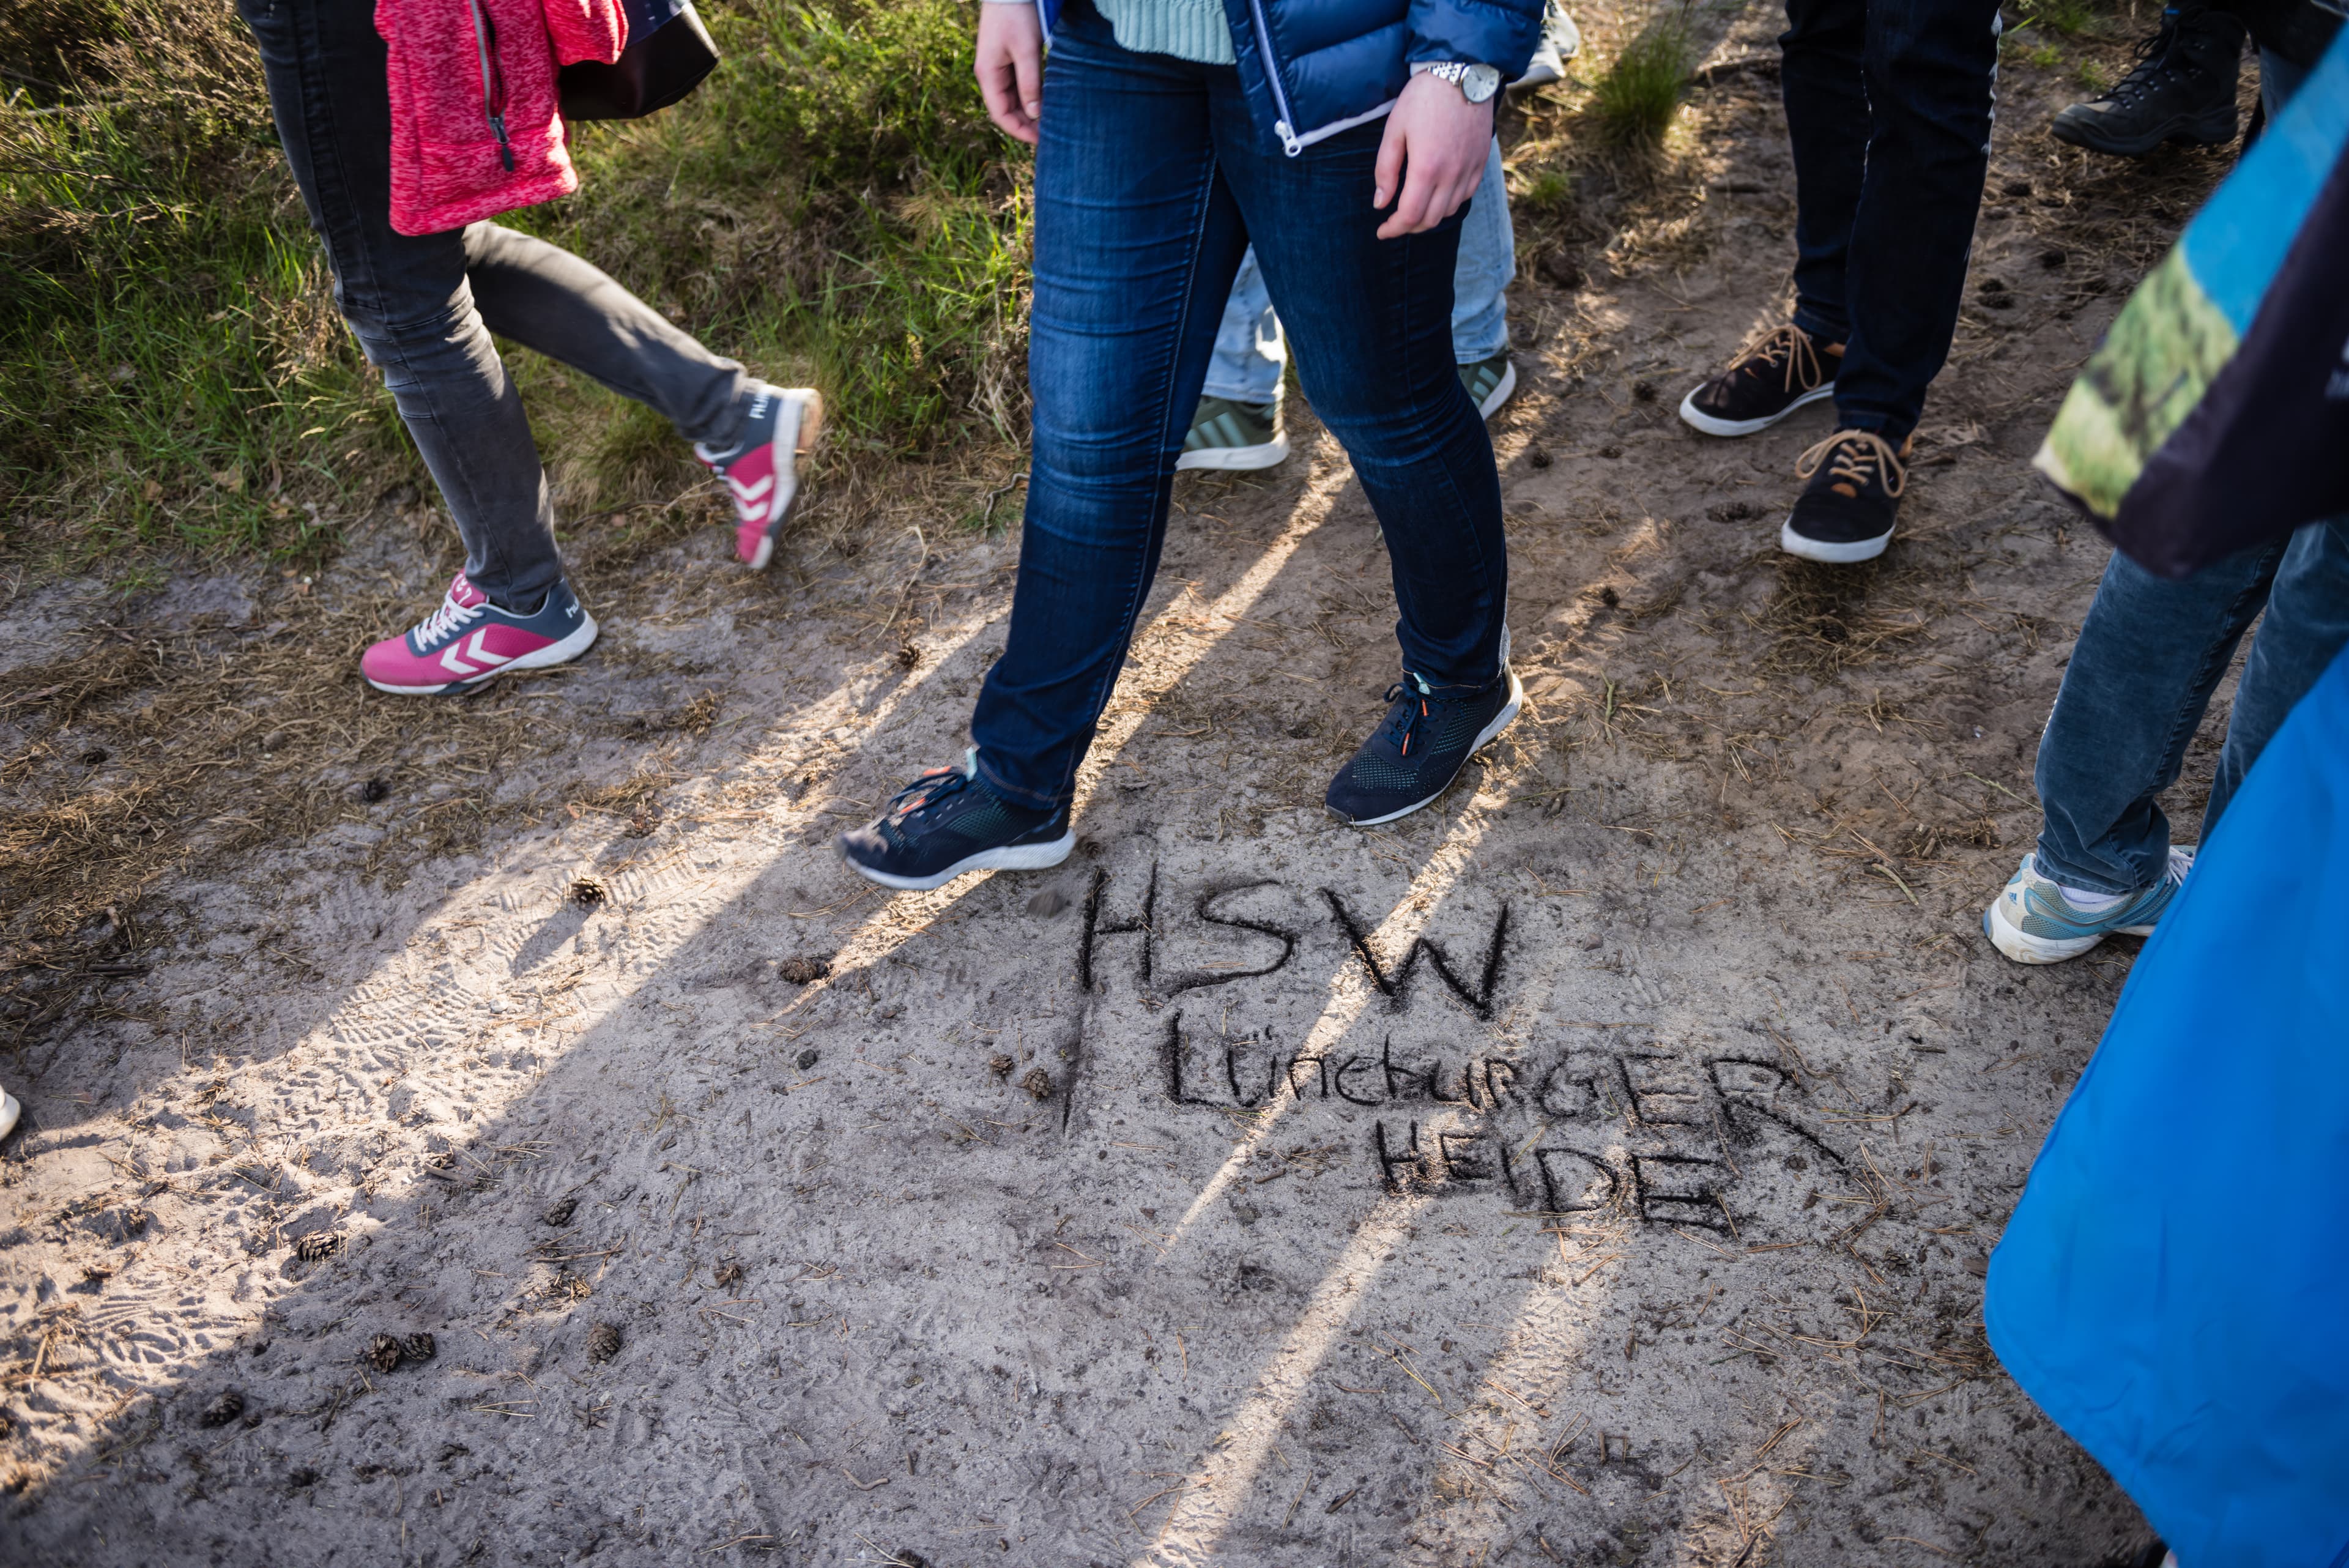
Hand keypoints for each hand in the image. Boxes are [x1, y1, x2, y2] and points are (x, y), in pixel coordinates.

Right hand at [976, 2, 1044, 144]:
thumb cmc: (1017, 15)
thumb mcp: (1026, 50)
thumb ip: (1030, 83)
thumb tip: (1035, 114)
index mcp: (988, 75)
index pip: (1000, 114)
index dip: (1019, 131)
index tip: (1040, 141)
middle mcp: (990, 74)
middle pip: (1006, 109)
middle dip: (1026, 124)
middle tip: (1050, 135)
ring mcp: (997, 67)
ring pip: (1013, 99)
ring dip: (1029, 112)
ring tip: (1050, 122)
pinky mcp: (1007, 59)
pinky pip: (1017, 86)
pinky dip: (1030, 97)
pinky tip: (1045, 102)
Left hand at [1372, 72, 1494, 239]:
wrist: (1463, 72)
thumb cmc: (1423, 98)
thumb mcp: (1394, 131)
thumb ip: (1386, 171)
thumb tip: (1380, 203)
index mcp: (1426, 168)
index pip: (1409, 215)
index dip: (1394, 229)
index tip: (1382, 231)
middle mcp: (1451, 174)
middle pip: (1430, 220)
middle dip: (1409, 227)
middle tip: (1395, 222)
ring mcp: (1469, 169)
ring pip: (1449, 211)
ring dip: (1429, 216)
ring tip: (1414, 209)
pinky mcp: (1481, 162)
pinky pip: (1466, 195)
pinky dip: (1449, 203)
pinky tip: (1437, 195)